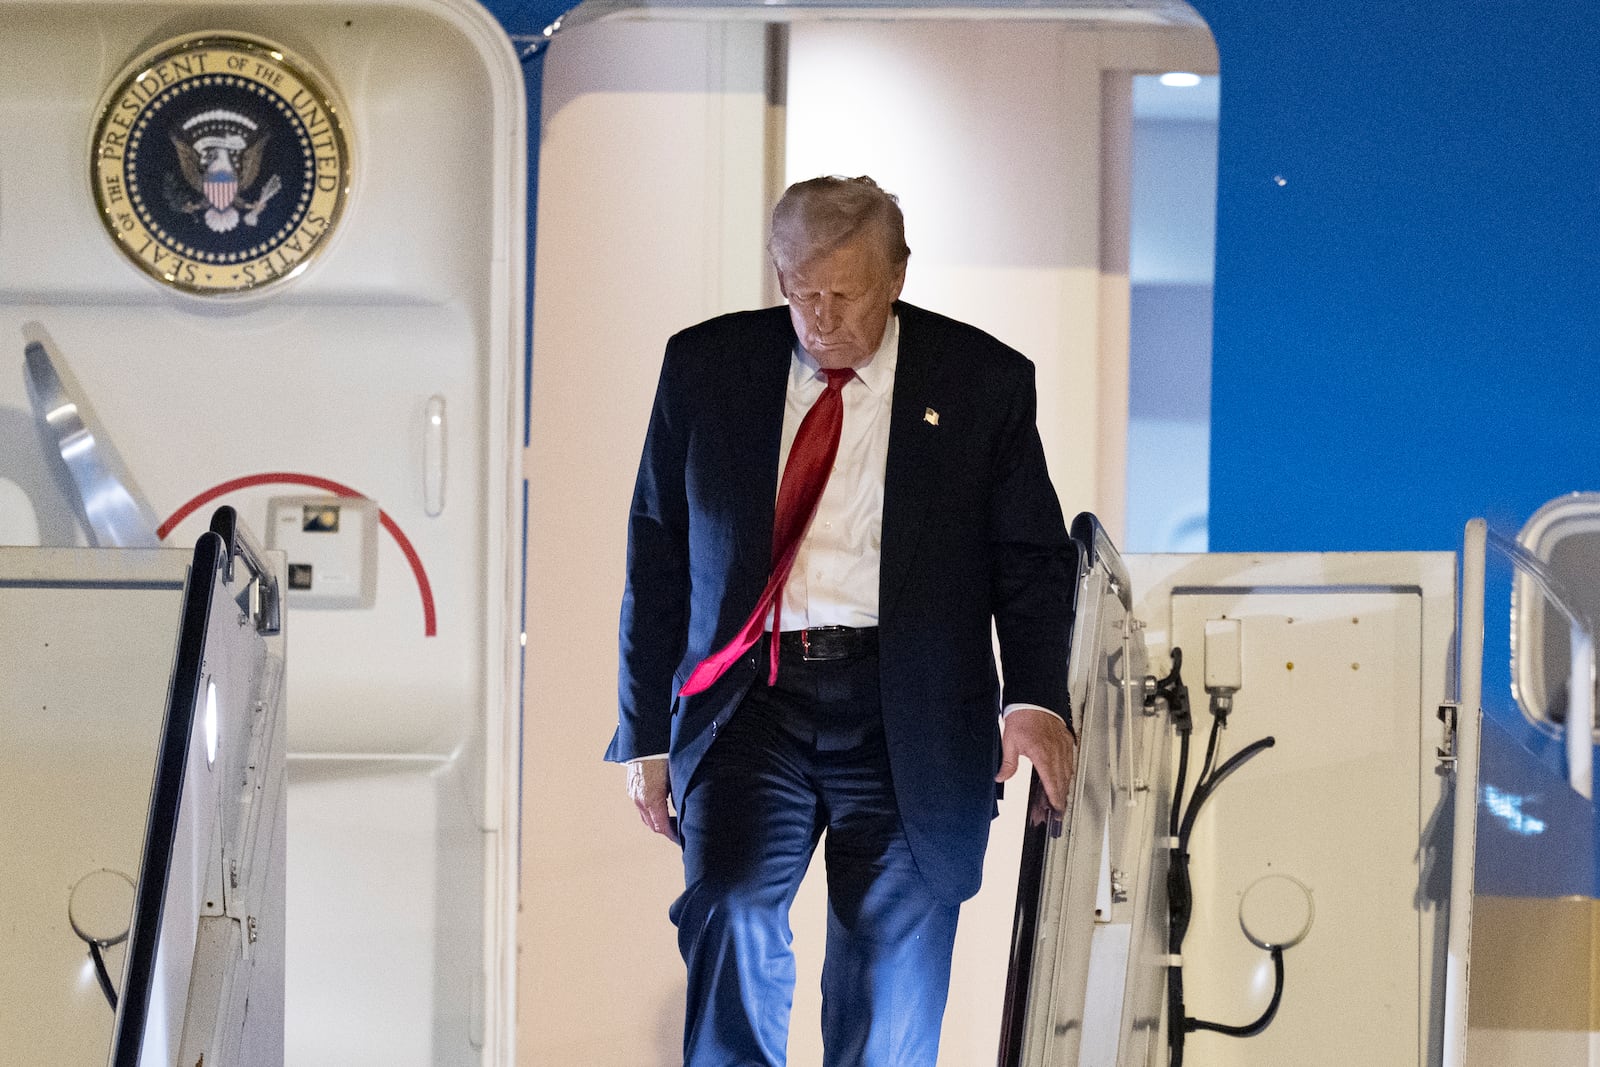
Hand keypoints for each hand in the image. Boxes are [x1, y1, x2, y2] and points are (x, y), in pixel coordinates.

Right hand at [627, 758, 678, 843]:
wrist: (645, 741)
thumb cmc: (664, 757)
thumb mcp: (676, 779)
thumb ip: (679, 797)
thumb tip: (685, 810)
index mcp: (652, 799)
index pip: (661, 826)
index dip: (672, 835)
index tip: (681, 838)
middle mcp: (640, 800)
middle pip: (652, 825)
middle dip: (665, 830)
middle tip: (679, 832)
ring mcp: (634, 794)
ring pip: (645, 816)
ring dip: (657, 821)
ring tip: (672, 821)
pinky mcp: (631, 788)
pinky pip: (641, 806)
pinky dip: (650, 812)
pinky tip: (661, 808)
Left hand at [997, 708, 1077, 825]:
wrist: (1033, 698)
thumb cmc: (1022, 717)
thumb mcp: (1010, 742)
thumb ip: (1008, 763)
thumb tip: (1001, 777)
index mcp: (1043, 755)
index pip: (1052, 782)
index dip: (1055, 798)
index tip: (1057, 808)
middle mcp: (1056, 752)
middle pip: (1062, 780)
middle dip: (1061, 796)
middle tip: (1060, 809)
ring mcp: (1063, 746)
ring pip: (1068, 771)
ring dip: (1066, 785)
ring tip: (1062, 796)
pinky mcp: (1066, 739)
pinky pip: (1071, 759)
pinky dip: (1069, 770)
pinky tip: (1066, 775)